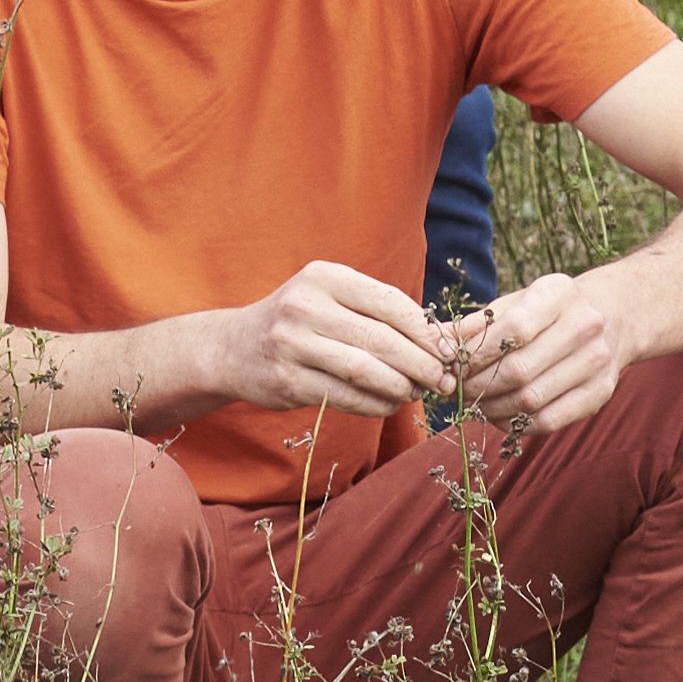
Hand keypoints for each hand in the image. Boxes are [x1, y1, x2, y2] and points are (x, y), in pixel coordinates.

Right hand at [223, 260, 459, 418]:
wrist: (234, 348)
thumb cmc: (300, 321)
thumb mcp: (330, 298)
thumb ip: (376, 312)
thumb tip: (439, 340)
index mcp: (325, 277)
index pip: (389, 302)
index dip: (425, 330)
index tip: (448, 351)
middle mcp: (306, 306)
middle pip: (381, 339)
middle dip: (421, 363)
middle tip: (444, 380)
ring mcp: (293, 344)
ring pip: (364, 370)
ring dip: (400, 386)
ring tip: (418, 393)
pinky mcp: (287, 381)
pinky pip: (345, 396)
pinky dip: (375, 404)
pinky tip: (389, 404)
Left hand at [440, 267, 638, 439]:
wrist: (614, 316)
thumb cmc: (552, 309)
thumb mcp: (518, 301)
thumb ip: (478, 324)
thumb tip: (436, 346)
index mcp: (560, 294)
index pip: (512, 329)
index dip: (476, 354)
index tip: (451, 365)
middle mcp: (585, 327)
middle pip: (519, 370)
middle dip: (477, 386)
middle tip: (454, 390)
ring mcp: (597, 364)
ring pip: (531, 400)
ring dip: (491, 408)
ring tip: (472, 403)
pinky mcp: (600, 394)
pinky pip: (548, 421)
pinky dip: (515, 424)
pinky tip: (498, 414)